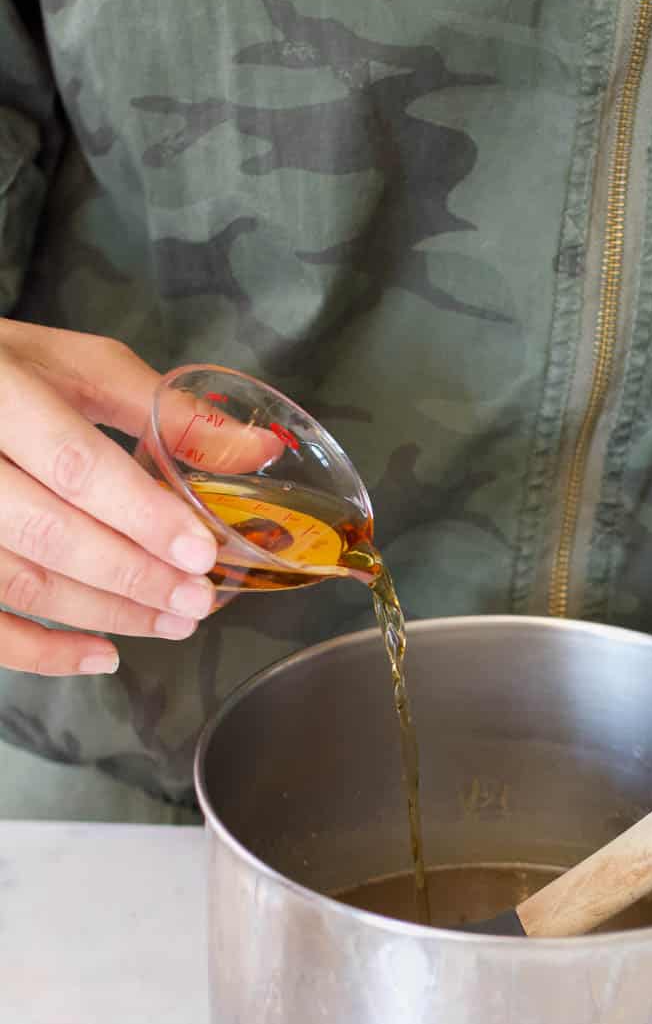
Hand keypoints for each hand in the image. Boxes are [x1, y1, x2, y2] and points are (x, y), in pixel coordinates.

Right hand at [0, 322, 219, 675]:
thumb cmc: (6, 371)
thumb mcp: (77, 368)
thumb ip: (164, 410)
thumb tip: (255, 451)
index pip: (73, 464)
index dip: (142, 515)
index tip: (201, 553)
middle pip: (49, 533)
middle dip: (134, 576)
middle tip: (198, 600)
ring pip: (21, 582)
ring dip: (104, 613)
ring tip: (173, 622)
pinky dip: (42, 653)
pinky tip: (103, 655)